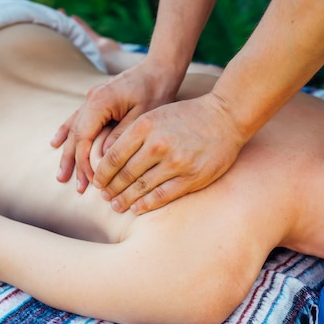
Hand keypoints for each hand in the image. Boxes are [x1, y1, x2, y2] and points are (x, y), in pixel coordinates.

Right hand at [51, 59, 181, 192]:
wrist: (159, 68)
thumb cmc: (155, 91)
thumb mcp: (142, 116)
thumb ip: (120, 135)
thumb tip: (103, 157)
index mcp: (100, 103)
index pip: (84, 138)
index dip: (84, 161)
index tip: (91, 180)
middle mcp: (91, 100)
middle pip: (76, 136)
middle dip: (73, 162)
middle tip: (69, 183)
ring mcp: (92, 99)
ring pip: (74, 128)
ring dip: (67, 152)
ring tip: (62, 174)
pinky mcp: (97, 100)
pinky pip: (77, 118)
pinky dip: (67, 131)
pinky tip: (56, 142)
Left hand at [93, 93, 245, 214]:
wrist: (225, 117)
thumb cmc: (189, 116)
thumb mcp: (157, 115)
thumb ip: (135, 133)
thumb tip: (109, 156)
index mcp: (145, 126)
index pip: (114, 155)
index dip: (102, 172)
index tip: (98, 181)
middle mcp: (158, 144)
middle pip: (125, 173)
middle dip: (111, 188)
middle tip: (105, 197)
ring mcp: (175, 162)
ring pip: (141, 187)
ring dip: (125, 199)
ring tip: (117, 205)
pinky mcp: (191, 177)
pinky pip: (162, 195)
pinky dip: (146, 204)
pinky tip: (137, 208)